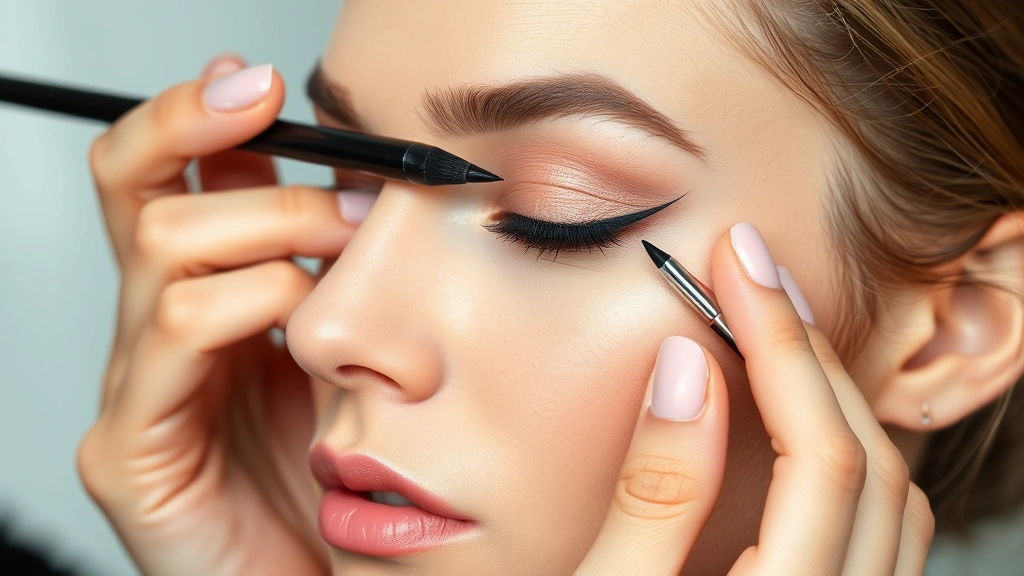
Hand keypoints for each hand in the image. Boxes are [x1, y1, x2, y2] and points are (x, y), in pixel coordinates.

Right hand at [76, 55, 355, 574]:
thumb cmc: (342, 469)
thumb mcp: (342, 346)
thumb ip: (325, 267)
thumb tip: (353, 170)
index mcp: (204, 299)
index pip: (162, 177)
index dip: (194, 114)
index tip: (261, 78)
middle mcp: (157, 335)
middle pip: (149, 197)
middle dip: (260, 179)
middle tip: (353, 201)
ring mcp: (138, 391)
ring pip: (163, 253)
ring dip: (270, 232)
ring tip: (347, 258)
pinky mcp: (132, 452)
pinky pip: (172, 338)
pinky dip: (246, 305)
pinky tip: (303, 319)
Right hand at [575, 222, 934, 575]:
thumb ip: (655, 496)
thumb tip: (684, 366)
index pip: (819, 456)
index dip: (778, 345)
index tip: (735, 264)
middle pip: (870, 462)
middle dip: (810, 353)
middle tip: (752, 276)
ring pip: (894, 496)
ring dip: (839, 398)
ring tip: (774, 332)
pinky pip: (884, 529)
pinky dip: (851, 453)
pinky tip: (798, 415)